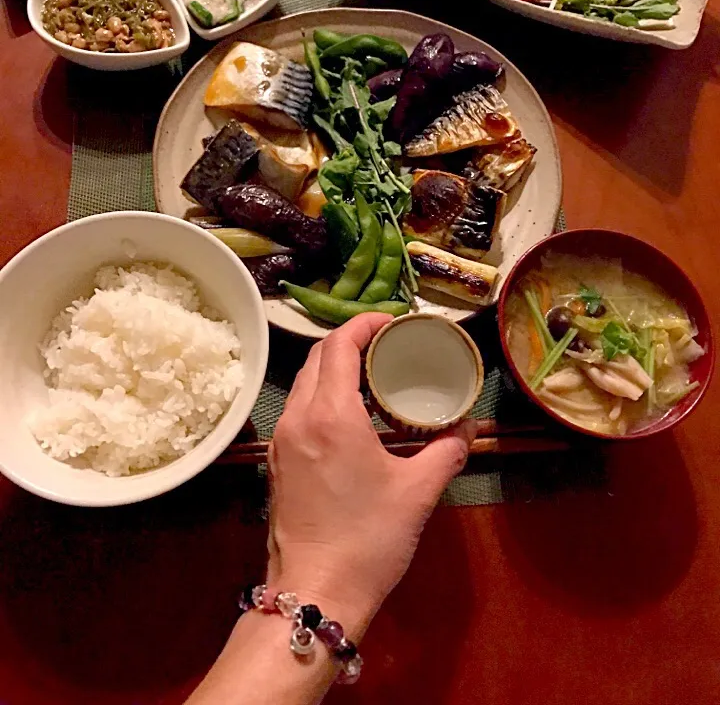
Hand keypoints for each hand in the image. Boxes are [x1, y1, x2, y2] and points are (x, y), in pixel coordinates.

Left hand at [266, 313, 477, 634]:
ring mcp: (282, 440)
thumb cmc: (368, 539)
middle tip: (387, 345)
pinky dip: (322, 395)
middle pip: (317, 357)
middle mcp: (298, 417)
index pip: (338, 344)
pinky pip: (298, 409)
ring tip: (371, 375)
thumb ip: (447, 451)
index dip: (364, 324)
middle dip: (350, 341)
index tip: (392, 322)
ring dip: (334, 368)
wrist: (315, 592)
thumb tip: (467, 429)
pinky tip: (350, 415)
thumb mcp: (418, 492)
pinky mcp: (278, 462)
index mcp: (331, 414)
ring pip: (304, 383)